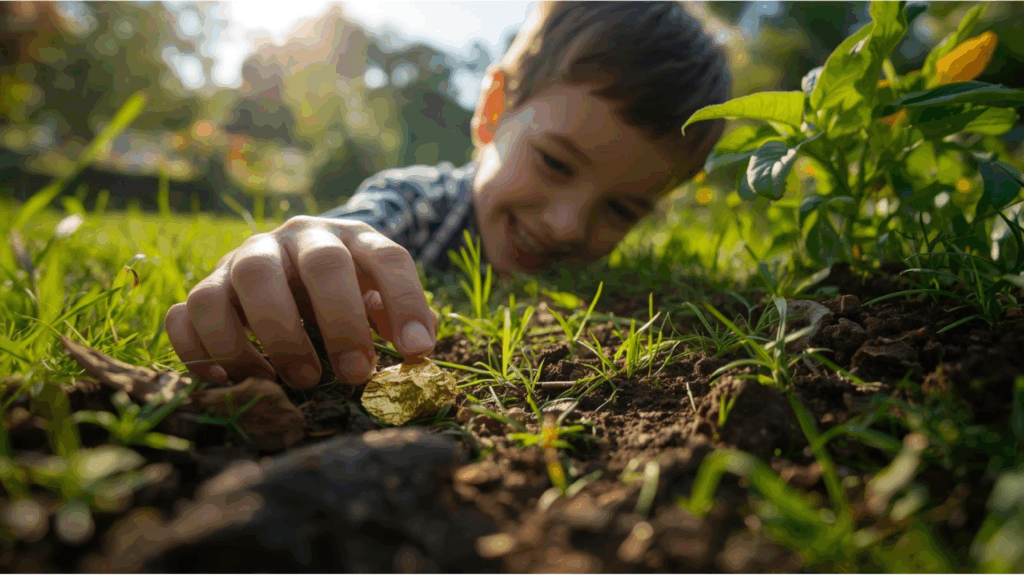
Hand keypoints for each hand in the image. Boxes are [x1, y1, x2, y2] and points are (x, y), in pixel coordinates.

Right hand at [164, 216, 437, 387]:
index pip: (388, 258)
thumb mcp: (377, 292)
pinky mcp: (205, 285)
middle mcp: (296, 237)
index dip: (406, 303)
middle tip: (353, 376)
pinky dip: (203, 348)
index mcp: (351, 237)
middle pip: (320, 264)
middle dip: (340, 323)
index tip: (417, 352)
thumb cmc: (343, 287)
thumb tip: (417, 354)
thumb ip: (398, 316)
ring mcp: (244, 257)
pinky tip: (231, 378)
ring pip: (245, 278)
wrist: (288, 257)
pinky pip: (187, 311)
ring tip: (291, 381)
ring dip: (271, 336)